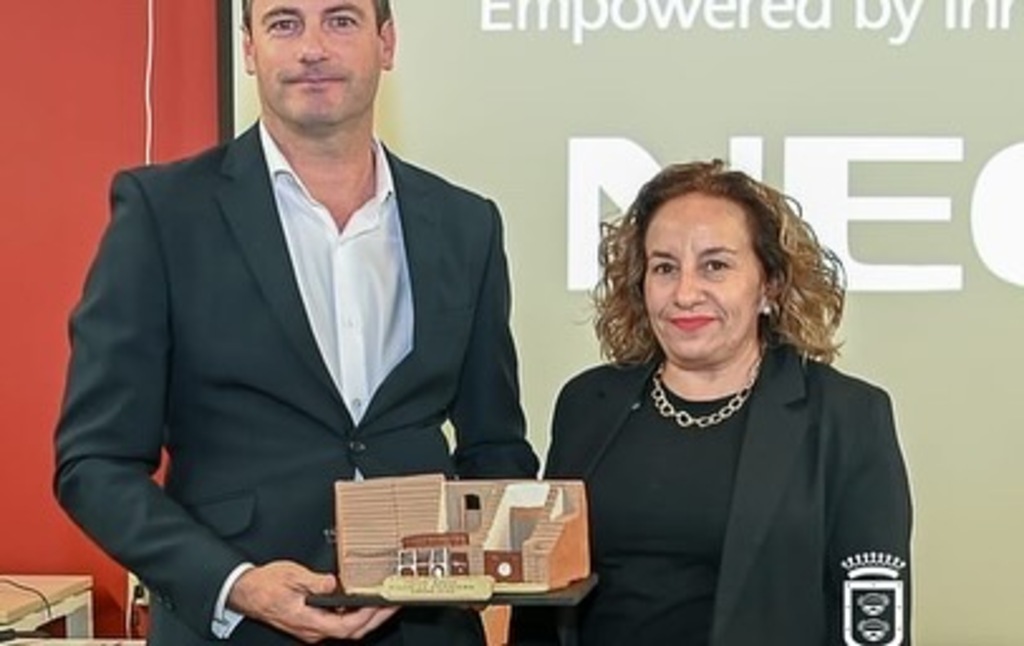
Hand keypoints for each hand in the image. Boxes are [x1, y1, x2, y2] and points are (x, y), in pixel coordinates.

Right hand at [227, 560, 397, 642]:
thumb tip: (334, 584)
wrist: (245, 592)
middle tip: (393, 604)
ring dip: (366, 617)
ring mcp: (312, 628)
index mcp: (309, 621)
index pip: (347, 627)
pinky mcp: (311, 622)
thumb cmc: (265, 585)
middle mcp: (312, 630)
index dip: (368, 618)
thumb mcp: (292, 576)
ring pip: (346, 629)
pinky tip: (361, 602)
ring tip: (383, 602)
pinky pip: (337, 623)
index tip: (383, 604)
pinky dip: (353, 614)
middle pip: (351, 631)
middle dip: (376, 619)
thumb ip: (315, 582)